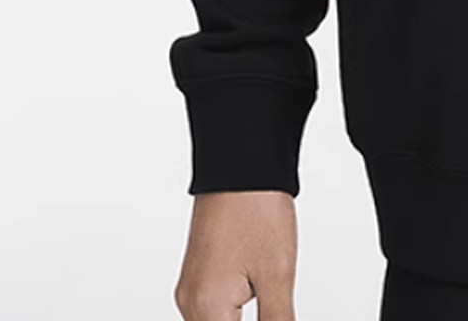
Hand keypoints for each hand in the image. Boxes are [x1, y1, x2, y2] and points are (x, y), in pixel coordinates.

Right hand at [175, 191, 297, 320]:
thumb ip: (277, 320)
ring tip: (269, 302)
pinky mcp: (199, 274)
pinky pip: (212, 309)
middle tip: (274, 305)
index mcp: (206, 308)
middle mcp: (190, 302)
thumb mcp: (277, 275)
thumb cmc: (257, 209)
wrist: (241, 162)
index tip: (275, 313)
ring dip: (236, 319)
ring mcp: (191, 287)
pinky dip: (232, 313)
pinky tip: (255, 300)